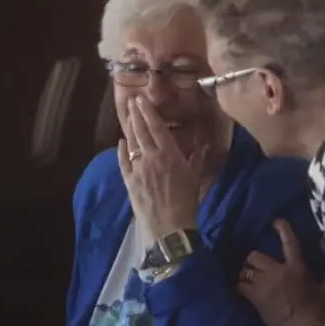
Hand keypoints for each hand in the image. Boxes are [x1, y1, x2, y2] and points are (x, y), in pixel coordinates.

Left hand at [118, 95, 203, 243]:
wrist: (169, 226)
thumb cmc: (186, 202)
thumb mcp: (195, 178)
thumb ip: (197, 160)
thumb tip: (203, 146)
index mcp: (170, 155)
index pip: (157, 128)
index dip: (148, 112)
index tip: (141, 99)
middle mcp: (151, 158)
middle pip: (141, 131)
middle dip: (135, 115)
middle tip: (131, 101)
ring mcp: (138, 169)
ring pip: (131, 144)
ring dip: (129, 128)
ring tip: (127, 116)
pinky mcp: (129, 181)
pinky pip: (123, 162)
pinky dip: (122, 150)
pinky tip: (121, 142)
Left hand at [237, 220, 324, 325]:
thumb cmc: (318, 312)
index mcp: (296, 268)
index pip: (289, 243)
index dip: (282, 229)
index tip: (276, 222)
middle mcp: (277, 272)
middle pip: (255, 256)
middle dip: (254, 261)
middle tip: (256, 267)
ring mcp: (264, 285)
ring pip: (245, 270)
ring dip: (245, 274)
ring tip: (247, 279)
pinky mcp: (254, 298)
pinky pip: (239, 286)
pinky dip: (239, 287)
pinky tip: (239, 289)